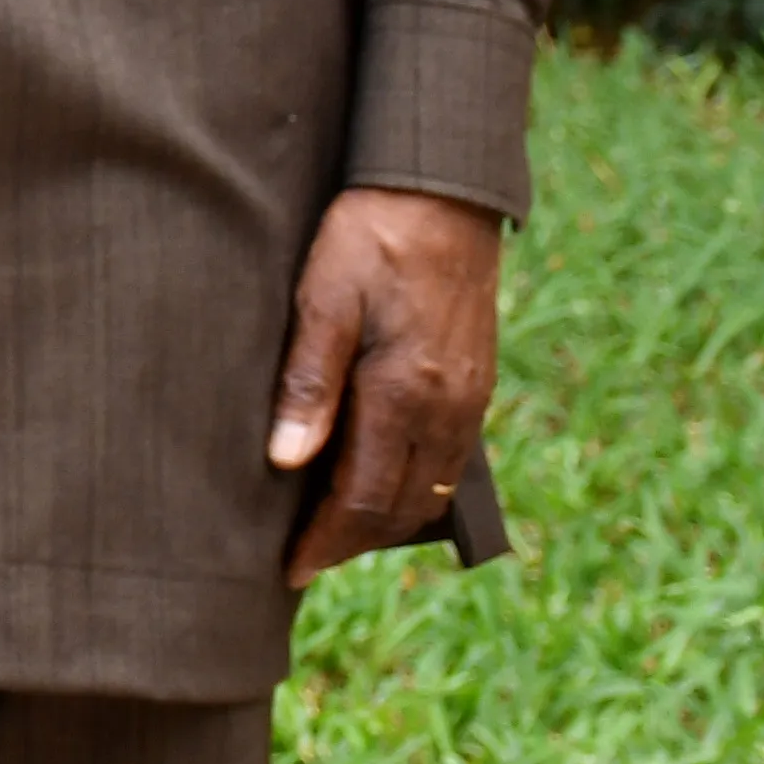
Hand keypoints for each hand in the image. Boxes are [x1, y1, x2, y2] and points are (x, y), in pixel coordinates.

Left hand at [274, 183, 502, 582]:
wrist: (441, 194)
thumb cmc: (368, 238)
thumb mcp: (322, 299)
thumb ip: (307, 382)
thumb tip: (286, 461)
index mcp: (405, 394)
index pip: (364, 498)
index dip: (325, 541)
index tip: (288, 569)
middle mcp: (447, 409)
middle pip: (399, 507)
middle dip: (351, 542)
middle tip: (303, 561)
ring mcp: (470, 401)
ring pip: (428, 489)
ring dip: (384, 520)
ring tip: (333, 534)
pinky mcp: (477, 385)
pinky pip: (447, 459)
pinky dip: (412, 486)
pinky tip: (379, 483)